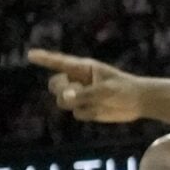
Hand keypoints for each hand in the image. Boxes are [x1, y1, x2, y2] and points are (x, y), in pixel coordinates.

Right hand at [27, 48, 147, 122]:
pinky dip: (87, 114)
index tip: (30, 55)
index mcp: (84, 68)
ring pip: (63, 101)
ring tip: (94, 100)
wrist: (138, 102)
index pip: (60, 62)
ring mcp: (81, 95)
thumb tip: (65, 98)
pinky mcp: (86, 108)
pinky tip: (100, 110)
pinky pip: (76, 114)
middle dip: (60, 90)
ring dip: (74, 104)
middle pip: (55, 85)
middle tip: (75, 92)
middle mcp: (79, 81)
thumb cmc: (124, 89)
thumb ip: (85, 94)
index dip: (44, 58)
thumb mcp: (106, 90)